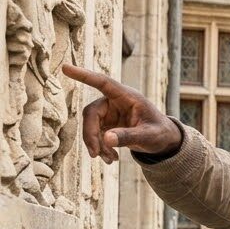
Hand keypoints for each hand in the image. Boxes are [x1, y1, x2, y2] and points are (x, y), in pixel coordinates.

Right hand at [62, 64, 182, 163]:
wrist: (163, 140)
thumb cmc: (160, 133)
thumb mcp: (149, 136)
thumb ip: (129, 136)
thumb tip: (106, 139)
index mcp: (128, 97)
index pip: (103, 83)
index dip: (84, 76)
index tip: (65, 68)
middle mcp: (116, 102)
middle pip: (92, 112)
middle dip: (91, 134)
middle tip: (96, 154)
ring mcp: (110, 112)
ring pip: (91, 126)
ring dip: (97, 144)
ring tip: (111, 160)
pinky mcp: (107, 124)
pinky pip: (96, 135)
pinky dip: (101, 148)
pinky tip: (112, 158)